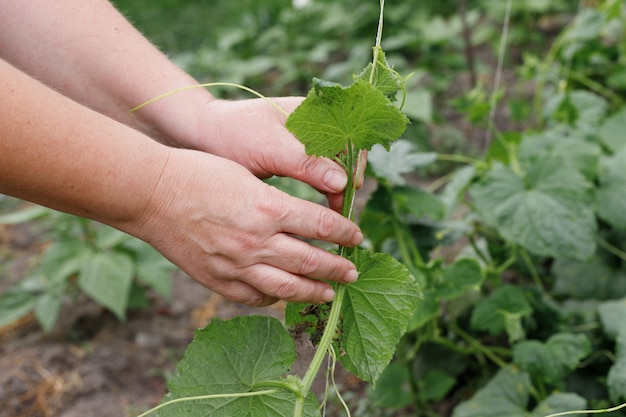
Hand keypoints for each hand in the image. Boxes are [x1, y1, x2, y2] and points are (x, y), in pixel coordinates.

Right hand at [135, 148, 362, 305]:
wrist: (152, 193)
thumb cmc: (200, 173)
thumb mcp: (248, 175)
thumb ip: (279, 203)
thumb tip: (310, 219)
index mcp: (269, 207)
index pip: (322, 226)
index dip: (345, 233)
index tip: (356, 237)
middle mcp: (257, 240)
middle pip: (311, 261)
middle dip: (338, 269)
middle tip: (352, 273)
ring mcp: (237, 265)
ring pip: (288, 287)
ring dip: (314, 292)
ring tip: (330, 294)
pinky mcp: (218, 280)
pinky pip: (255, 297)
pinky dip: (275, 299)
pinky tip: (284, 296)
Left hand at [195, 97, 364, 211]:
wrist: (203, 137)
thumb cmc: (234, 135)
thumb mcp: (270, 148)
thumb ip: (306, 162)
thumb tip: (343, 182)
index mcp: (314, 110)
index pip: (350, 133)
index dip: (355, 160)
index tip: (349, 187)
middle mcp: (316, 123)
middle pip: (348, 151)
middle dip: (350, 177)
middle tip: (343, 205)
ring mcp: (308, 141)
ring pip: (337, 165)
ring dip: (340, 186)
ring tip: (336, 210)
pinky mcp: (298, 159)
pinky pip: (323, 174)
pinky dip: (328, 189)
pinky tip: (328, 206)